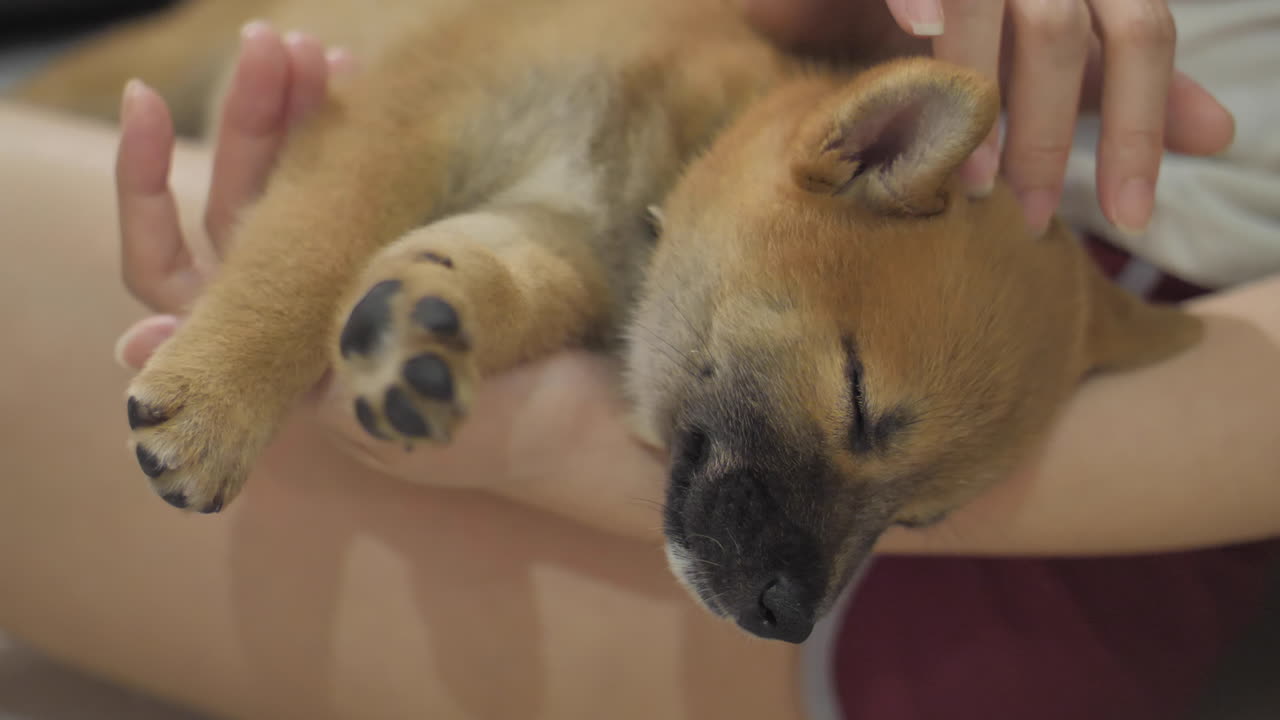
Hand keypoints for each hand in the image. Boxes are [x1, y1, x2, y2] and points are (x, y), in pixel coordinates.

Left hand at [112, 22, 665, 533]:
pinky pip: (356, 184)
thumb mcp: (381, 397)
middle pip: (240, 206)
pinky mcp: (411, 252)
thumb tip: (130, 344)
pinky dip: (351, 132)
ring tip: (324, 52)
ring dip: (299, 112)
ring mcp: (358, 280)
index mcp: (277, 358)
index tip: (152, 106)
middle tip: (280, 44)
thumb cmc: (498, 423)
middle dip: (250, 120)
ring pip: (298, 185)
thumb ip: (267, 369)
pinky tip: (360, 82)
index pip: (175, 275)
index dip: (146, 193)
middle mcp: (305, 316)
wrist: (596, 422)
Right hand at [742, 0, 1235, 234]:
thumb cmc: (990, 14)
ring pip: (990, 10)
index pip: (1142, 39)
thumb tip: (1218, 134)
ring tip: (970, 181)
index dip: (1142, 128)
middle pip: (1060, 36)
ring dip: (980, 99)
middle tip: (1034, 217)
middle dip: (1049, 135)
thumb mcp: (1064, 45)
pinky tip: (914, 29)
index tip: (1131, 217)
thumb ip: (1125, 82)